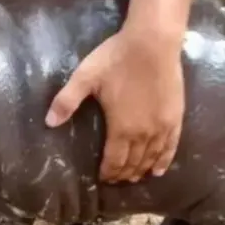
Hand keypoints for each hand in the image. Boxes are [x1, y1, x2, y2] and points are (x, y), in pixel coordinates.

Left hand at [45, 28, 184, 182]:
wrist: (153, 42)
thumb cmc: (117, 59)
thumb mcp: (85, 78)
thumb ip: (66, 101)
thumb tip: (48, 123)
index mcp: (121, 128)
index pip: (114, 160)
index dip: (108, 172)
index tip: (103, 179)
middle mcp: (144, 133)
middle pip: (133, 162)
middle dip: (123, 174)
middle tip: (116, 181)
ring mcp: (162, 126)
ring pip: (152, 157)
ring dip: (142, 170)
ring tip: (134, 178)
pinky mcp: (176, 116)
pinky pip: (171, 146)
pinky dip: (164, 160)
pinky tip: (159, 169)